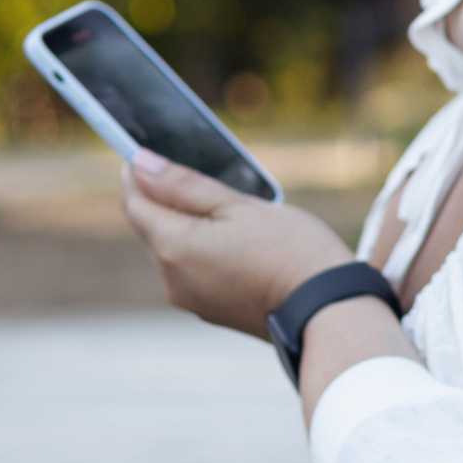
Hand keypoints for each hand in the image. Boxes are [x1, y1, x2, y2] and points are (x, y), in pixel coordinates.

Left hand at [120, 150, 350, 336]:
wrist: (327, 309)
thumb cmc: (290, 250)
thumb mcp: (237, 205)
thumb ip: (183, 184)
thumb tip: (139, 163)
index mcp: (174, 246)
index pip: (135, 202)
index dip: (137, 174)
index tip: (145, 152)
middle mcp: (171, 278)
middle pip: (153, 227)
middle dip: (167, 199)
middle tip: (200, 176)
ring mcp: (190, 299)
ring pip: (173, 249)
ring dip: (188, 226)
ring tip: (230, 211)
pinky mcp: (210, 310)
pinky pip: (192, 270)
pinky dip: (204, 250)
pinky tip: (238, 241)